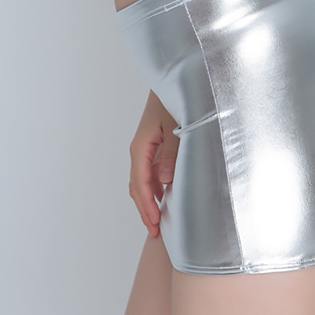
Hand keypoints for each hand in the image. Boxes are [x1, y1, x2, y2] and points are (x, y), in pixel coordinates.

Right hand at [128, 90, 179, 236]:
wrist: (175, 82)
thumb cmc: (176, 101)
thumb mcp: (177, 128)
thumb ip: (172, 155)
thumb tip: (164, 183)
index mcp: (141, 146)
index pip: (140, 183)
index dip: (147, 205)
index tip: (154, 223)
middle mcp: (140, 149)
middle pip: (138, 186)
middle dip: (145, 209)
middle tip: (155, 232)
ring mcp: (146, 149)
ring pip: (142, 181)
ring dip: (148, 201)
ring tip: (157, 221)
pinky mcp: (154, 147)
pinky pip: (149, 173)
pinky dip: (154, 189)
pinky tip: (164, 198)